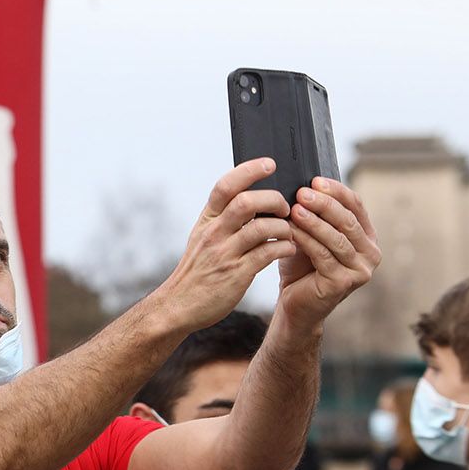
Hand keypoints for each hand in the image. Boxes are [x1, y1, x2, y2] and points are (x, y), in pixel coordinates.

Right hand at [155, 159, 296, 330]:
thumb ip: (222, 219)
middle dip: (273, 199)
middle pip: (246, 201)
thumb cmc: (196, 271)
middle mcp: (213, 233)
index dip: (250, 170)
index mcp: (206, 221)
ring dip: (283, 226)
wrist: (178, 305)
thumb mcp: (202, 238)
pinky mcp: (236, 274)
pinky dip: (284, 247)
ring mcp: (224, 253)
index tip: (270, 164)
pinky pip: (267, 252)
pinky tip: (288, 248)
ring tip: (289, 232)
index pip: (225, 186)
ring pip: (260, 227)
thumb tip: (252, 197)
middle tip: (285, 208)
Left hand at [277, 177, 379, 326]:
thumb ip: (316, 214)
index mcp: (367, 237)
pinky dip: (306, 240)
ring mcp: (360, 270)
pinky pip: (323, 255)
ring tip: (294, 209)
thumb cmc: (301, 267)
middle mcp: (370, 253)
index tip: (315, 180)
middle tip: (302, 192)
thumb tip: (305, 184)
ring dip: (314, 221)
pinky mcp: (343, 283)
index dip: (336, 191)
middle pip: (347, 220)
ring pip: (336, 238)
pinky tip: (290, 230)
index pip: (356, 206)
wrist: (294, 304)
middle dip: (324, 204)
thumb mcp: (311, 236)